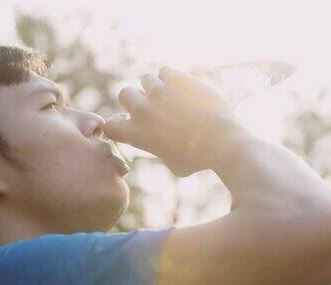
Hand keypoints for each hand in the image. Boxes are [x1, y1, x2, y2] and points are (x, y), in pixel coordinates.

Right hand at [104, 67, 249, 176]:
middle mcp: (142, 110)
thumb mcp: (173, 165)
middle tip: (153, 106)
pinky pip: (165, 72)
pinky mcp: (175, 79)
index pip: (109, 125)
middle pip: (124, 94)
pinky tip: (185, 88)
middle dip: (136, 99)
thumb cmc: (199, 159)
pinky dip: (173, 78)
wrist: (221, 141)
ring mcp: (158, 92)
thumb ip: (159, 151)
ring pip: (147, 80)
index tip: (130, 124)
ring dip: (157, 87)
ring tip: (174, 97)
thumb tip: (159, 147)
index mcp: (136, 134)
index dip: (118, 124)